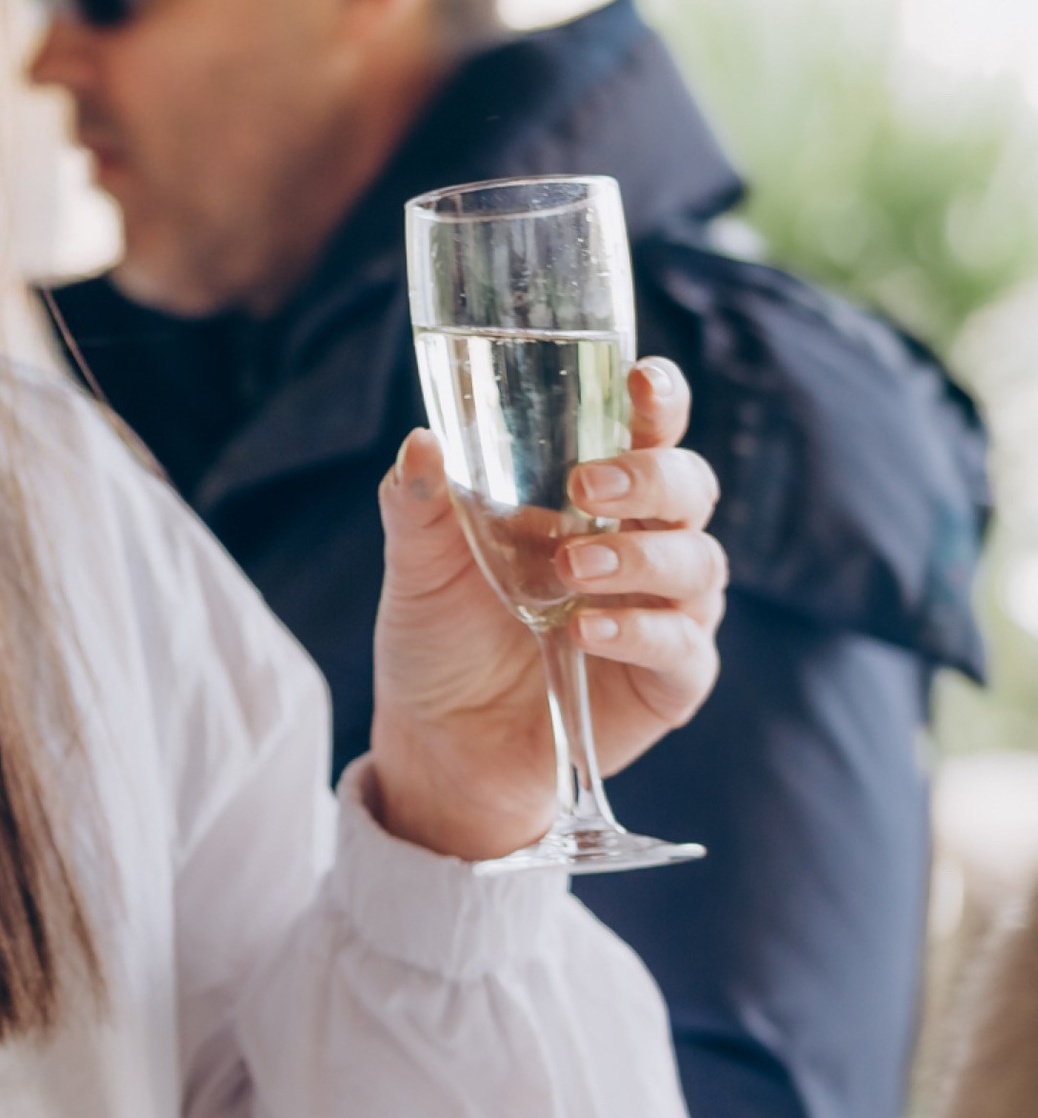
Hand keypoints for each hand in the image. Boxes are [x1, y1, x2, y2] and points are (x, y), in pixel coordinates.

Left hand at [368, 358, 726, 863]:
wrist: (440, 739)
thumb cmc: (443, 633)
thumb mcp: (419, 562)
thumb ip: (420, 502)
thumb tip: (422, 441)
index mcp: (599, 497)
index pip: (649, 431)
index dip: (660, 401)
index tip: (644, 377)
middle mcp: (647, 543)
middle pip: (690, 488)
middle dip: (651, 476)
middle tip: (588, 486)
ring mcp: (668, 612)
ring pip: (698, 564)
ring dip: (639, 560)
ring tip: (572, 572)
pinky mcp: (671, 680)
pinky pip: (683, 648)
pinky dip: (640, 634)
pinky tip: (586, 633)